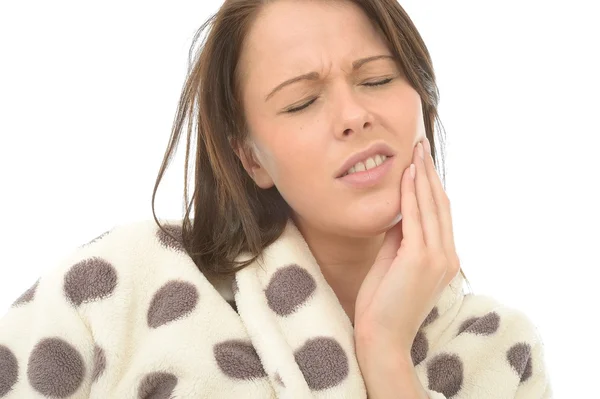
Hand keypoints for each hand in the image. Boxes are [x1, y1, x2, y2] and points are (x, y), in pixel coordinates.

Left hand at [354, 137, 460, 356]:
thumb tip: (398, 211)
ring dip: (422, 175)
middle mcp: (447, 256)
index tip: (421, 161)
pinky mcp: (421, 259)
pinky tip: (407, 173)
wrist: (381, 337)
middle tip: (420, 144)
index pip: (439, 214)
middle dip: (429, 172)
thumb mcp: (393, 262)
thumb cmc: (382, 304)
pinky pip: (415, 217)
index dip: (431, 185)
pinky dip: (411, 192)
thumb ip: (400, 237)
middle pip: (440, 204)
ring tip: (415, 150)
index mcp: (444, 259)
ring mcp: (437, 258)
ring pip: (431, 206)